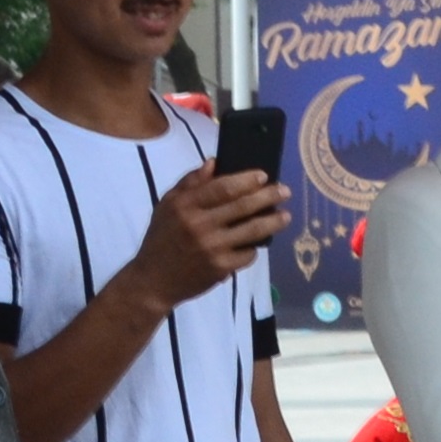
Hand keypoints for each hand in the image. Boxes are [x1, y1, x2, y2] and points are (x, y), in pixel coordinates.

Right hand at [122, 164, 288, 308]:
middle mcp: (200, 224)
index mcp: (185, 205)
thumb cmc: (162, 237)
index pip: (222, 188)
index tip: (263, 175)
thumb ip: (190, 183)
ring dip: (273, 222)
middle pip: (242, 206)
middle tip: (285, 191)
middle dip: (268, 197)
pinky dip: (255, 247)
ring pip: (252, 231)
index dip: (246, 180)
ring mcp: (212, 247)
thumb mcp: (167, 205)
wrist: (154, 279)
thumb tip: (214, 162)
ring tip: (286, 215)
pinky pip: (247, 253)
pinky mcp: (221, 267)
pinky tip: (259, 242)